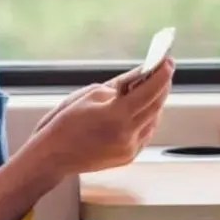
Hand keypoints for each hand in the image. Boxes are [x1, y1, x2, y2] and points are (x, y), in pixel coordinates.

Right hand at [33, 59, 173, 175]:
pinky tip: (142, 108)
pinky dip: (147, 118)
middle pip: (156, 106)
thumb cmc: (65, 123)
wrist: (52, 156)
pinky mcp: (128, 157)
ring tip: (154, 86)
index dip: (161, 76)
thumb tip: (140, 75)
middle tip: (164, 70)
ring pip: (153, 120)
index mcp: (116, 117)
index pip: (149, 93)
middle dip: (162, 86)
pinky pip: (145, 133)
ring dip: (155, 103)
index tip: (168, 62)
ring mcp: (129, 149)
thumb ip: (119, 86)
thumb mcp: (90, 95)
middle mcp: (127, 135)